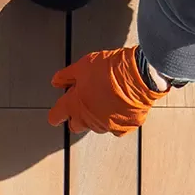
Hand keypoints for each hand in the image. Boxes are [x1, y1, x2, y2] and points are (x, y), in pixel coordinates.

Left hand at [47, 46, 167, 135]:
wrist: (139, 75)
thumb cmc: (111, 69)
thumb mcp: (83, 66)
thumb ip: (66, 76)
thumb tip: (56, 81)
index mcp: (74, 105)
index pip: (56, 116)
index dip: (56, 115)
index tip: (56, 115)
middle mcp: (88, 120)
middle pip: (75, 126)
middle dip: (76, 117)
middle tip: (83, 104)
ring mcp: (106, 125)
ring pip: (96, 126)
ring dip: (96, 117)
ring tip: (105, 100)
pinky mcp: (124, 127)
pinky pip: (116, 128)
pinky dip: (117, 120)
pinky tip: (120, 107)